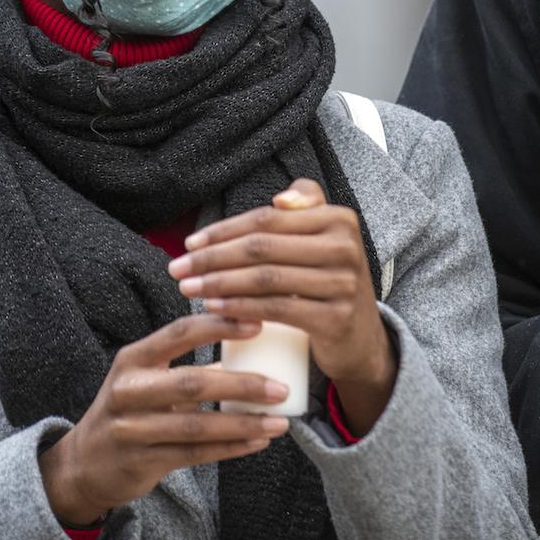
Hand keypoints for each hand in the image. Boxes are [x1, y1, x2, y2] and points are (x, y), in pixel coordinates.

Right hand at [39, 313, 289, 527]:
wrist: (86, 463)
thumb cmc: (130, 410)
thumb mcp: (147, 379)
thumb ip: (188, 366)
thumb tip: (250, 351)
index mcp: (134, 359)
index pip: (180, 333)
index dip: (220, 326)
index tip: (258, 324)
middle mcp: (129, 390)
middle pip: (192, 383)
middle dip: (242, 384)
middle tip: (280, 387)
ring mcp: (132, 429)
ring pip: (197, 426)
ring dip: (243, 424)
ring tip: (279, 422)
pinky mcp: (141, 461)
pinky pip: (195, 455)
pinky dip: (231, 448)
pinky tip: (258, 442)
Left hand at [170, 179, 395, 432]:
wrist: (361, 340)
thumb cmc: (327, 283)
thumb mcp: (324, 240)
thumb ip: (307, 207)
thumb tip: (280, 199)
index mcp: (339, 219)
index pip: (268, 219)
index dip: (224, 230)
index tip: (189, 243)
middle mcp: (346, 247)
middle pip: (263, 247)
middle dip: (213, 257)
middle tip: (178, 268)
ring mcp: (344, 284)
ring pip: (266, 278)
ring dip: (219, 283)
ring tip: (189, 288)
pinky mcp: (336, 319)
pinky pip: (277, 309)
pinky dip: (240, 308)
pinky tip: (214, 308)